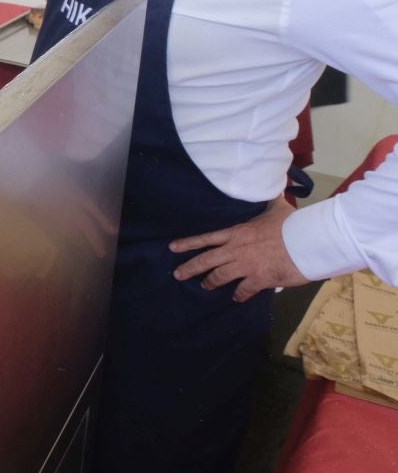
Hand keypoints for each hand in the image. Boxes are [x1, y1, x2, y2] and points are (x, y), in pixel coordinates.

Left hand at [169, 197, 308, 301]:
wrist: (308, 242)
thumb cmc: (292, 223)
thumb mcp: (277, 207)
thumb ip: (270, 198)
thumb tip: (275, 182)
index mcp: (237, 232)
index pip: (206, 238)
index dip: (188, 243)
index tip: (172, 247)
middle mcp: (236, 250)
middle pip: (206, 260)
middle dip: (190, 268)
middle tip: (177, 275)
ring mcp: (246, 266)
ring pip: (220, 277)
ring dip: (210, 282)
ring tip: (205, 286)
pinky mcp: (259, 279)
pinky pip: (244, 290)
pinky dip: (238, 295)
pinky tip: (236, 298)